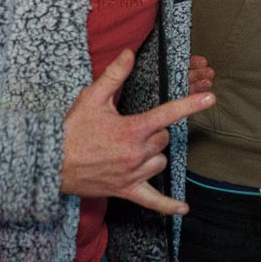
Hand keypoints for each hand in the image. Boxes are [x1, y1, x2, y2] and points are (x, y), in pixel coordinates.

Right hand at [60, 49, 214, 213]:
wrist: (50, 164)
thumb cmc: (71, 130)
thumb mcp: (92, 98)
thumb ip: (114, 75)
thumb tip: (129, 53)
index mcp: (131, 129)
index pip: (168, 114)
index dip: (190, 104)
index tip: (210, 98)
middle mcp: (136, 153)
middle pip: (164, 139)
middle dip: (156, 131)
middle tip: (134, 128)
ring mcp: (132, 174)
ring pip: (161, 162)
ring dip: (154, 154)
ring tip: (134, 149)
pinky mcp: (125, 191)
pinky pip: (152, 201)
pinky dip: (168, 206)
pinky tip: (182, 209)